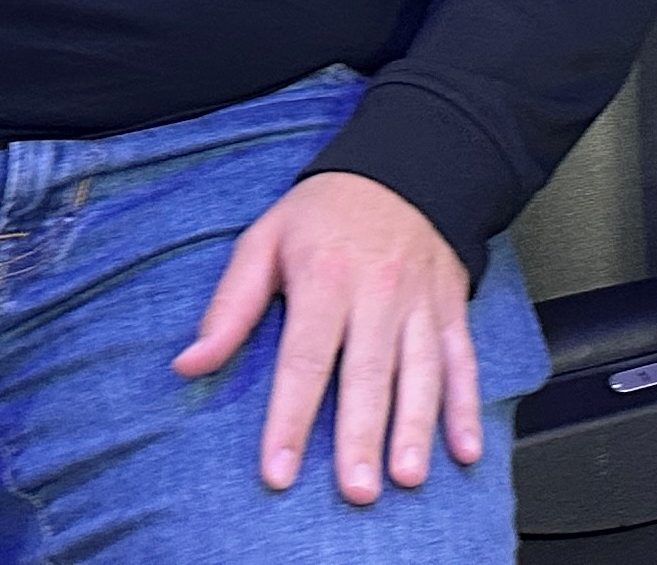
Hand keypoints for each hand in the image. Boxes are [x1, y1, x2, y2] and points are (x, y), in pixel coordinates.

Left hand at [175, 172, 481, 503]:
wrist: (406, 166)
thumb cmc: (326, 211)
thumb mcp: (264, 240)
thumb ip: (230, 306)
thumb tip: (189, 362)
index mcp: (326, 278)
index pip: (305, 359)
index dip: (290, 418)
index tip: (279, 471)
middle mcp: (378, 294)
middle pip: (368, 374)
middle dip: (363, 436)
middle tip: (357, 489)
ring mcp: (420, 303)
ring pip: (421, 373)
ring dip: (416, 428)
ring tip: (407, 477)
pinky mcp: (451, 308)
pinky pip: (463, 360)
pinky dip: (467, 406)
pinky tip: (465, 448)